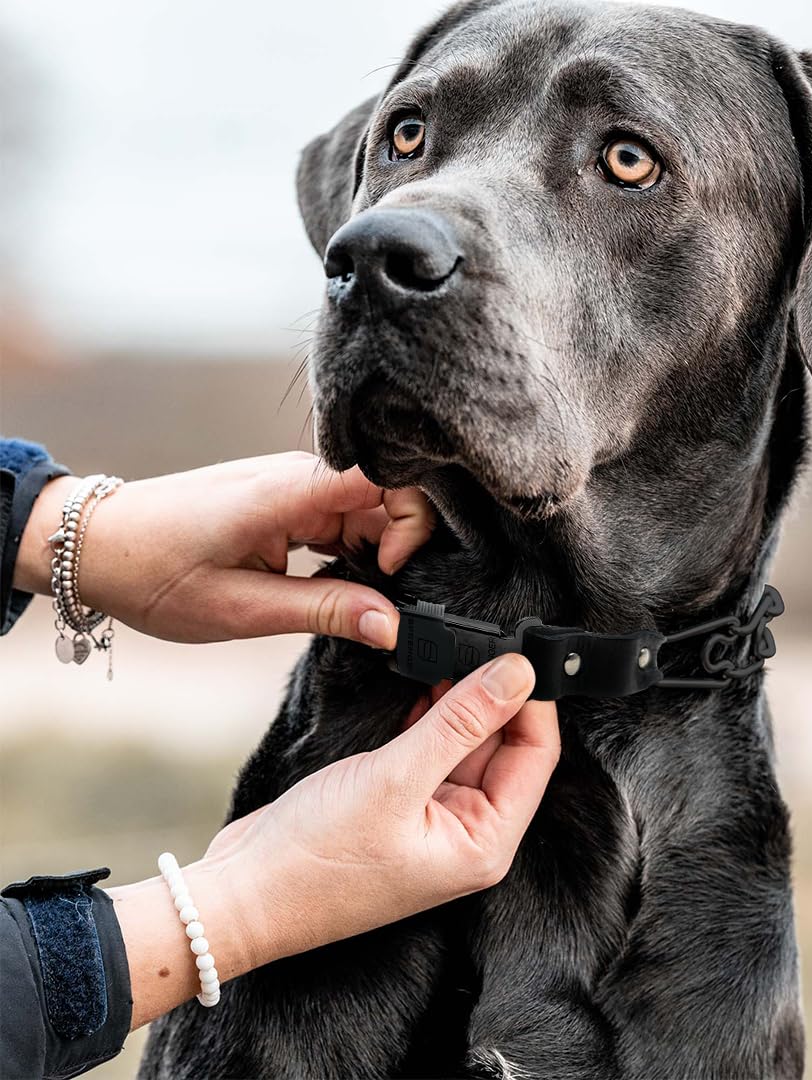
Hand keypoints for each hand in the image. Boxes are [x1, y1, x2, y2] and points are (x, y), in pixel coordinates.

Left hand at [15, 452, 433, 646]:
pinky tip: (328, 585)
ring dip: (372, 555)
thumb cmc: (152, 573)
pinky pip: (341, 520)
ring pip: (367, 512)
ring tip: (344, 600)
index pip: (389, 478)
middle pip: (387, 497)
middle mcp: (300, 476)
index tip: (390, 575)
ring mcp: (294, 486)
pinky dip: (349, 553)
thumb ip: (325, 611)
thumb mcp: (241, 608)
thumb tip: (391, 626)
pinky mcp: (287, 501)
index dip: (410, 524)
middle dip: (396, 549)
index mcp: (290, 490)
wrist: (92, 545)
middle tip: (371, 603)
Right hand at [109, 654, 558, 1028]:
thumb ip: (461, 722)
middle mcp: (466, 831)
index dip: (532, 700)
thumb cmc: (315, 861)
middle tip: (474, 640)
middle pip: (503, 745)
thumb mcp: (396, 780)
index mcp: (484, 842)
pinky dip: (428, 714)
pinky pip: (429, 748)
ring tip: (444, 652)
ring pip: (465, 741)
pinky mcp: (399, 801)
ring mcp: (432, 816)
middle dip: (492, 693)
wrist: (240, 896)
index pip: (536, 756)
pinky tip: (420, 679)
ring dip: (458, 699)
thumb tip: (518, 674)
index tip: (517, 649)